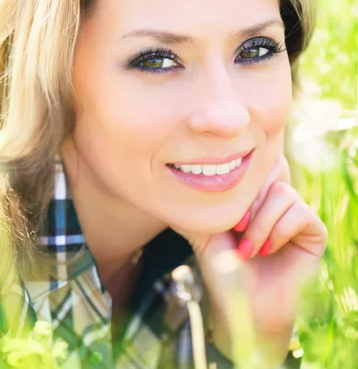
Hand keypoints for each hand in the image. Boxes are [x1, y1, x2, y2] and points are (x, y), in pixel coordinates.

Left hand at [176, 154, 327, 364]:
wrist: (243, 308)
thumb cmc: (223, 270)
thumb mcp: (203, 229)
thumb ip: (190, 204)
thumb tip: (156, 185)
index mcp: (255, 195)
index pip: (254, 163)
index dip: (239, 184)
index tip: (227, 217)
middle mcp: (277, 200)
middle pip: (269, 170)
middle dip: (248, 202)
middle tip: (236, 229)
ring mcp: (296, 214)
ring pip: (282, 192)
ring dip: (260, 223)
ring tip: (248, 248)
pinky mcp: (314, 232)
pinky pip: (300, 212)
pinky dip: (279, 230)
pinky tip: (267, 251)